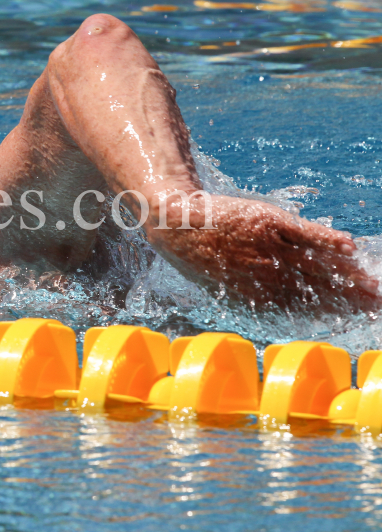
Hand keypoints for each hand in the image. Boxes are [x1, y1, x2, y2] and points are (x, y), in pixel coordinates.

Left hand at [146, 193, 380, 311]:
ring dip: (347, 274)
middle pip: (317, 288)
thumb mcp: (227, 284)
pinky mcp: (266, 221)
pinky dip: (325, 239)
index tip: (360, 315)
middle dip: (351, 298)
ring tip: (374, 284)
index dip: (334, 311)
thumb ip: (260, 296)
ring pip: (314, 263)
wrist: (176, 222)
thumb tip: (291, 307)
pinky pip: (301, 232)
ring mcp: (267, 247)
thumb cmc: (202, 253)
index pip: (305, 306)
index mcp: (257, 295)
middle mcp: (265, 274)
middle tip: (379, 303)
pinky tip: (348, 247)